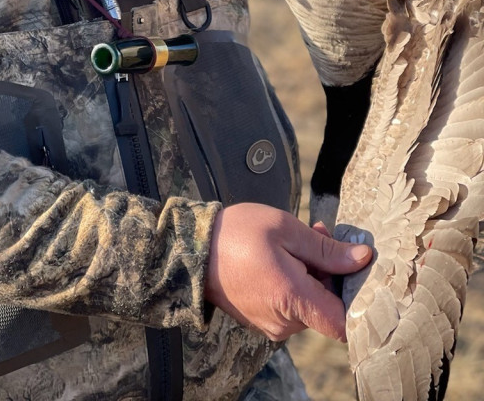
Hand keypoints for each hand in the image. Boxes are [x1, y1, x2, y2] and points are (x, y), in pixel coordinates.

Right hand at [204, 203, 371, 342]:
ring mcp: (271, 325)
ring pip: (308, 305)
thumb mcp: (285, 228)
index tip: (353, 270)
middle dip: (328, 271)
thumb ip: (326, 250)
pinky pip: (289, 307)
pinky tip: (281, 256)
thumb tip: (363, 258)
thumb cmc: (237, 233)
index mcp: (293, 300)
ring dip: (310, 274)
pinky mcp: (261, 321)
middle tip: (317, 233)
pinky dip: (293, 283)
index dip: (356, 299)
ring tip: (294, 240)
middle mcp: (285, 322)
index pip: (344, 323)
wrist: (191, 249)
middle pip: (326, 307)